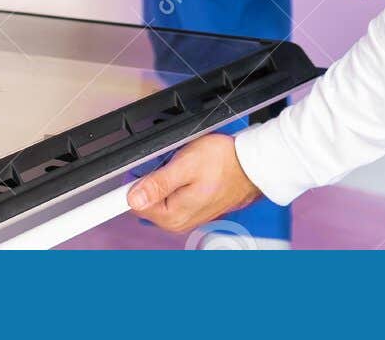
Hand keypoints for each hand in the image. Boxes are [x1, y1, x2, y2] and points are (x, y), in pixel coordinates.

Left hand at [126, 134, 261, 232]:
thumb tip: (133, 198)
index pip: (133, 205)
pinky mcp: (192, 208)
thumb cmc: (225, 163)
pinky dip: (174, 182)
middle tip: (169, 163)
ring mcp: (185, 216)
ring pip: (157, 196)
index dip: (132, 183)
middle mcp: (177, 222)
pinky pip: (170, 195)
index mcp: (172, 216)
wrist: (252, 166)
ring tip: (182, 166)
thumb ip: (158, 183)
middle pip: (144, 200)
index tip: (140, 170)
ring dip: (163, 179)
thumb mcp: (186, 165)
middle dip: (151, 178)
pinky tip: (188, 172)